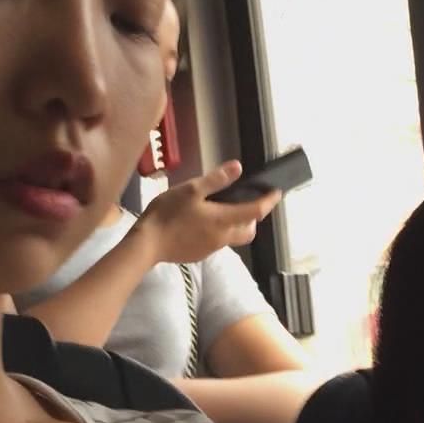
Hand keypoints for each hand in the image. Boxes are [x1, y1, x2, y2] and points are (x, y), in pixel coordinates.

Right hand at [134, 161, 281, 265]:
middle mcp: (222, 238)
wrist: (147, 244)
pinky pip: (216, 243)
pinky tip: (202, 223)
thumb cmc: (168, 214)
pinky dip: (218, 231)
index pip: (255, 211)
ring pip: (233, 237)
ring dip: (235, 224)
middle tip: (247, 202)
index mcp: (223, 220)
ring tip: (221, 209)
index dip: (268, 201)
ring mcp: (210, 249)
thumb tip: (237, 168)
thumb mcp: (191, 190)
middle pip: (249, 231)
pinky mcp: (199, 254)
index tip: (276, 193)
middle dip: (254, 218)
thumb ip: (216, 180)